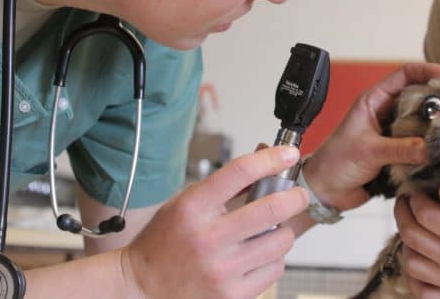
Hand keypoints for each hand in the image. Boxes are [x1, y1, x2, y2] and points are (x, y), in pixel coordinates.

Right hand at [122, 146, 308, 298]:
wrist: (142, 288)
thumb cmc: (164, 243)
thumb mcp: (184, 204)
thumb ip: (223, 187)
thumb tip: (265, 163)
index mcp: (192, 208)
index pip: (240, 172)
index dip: (271, 158)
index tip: (288, 154)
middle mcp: (208, 238)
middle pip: (271, 208)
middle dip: (295, 197)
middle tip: (298, 195)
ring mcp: (222, 269)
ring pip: (280, 240)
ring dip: (283, 231)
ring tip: (271, 230)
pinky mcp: (232, 295)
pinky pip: (274, 269)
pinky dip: (273, 259)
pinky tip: (258, 256)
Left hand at [301, 63, 439, 210]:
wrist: (325, 191)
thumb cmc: (334, 163)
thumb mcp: (368, 151)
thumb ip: (399, 149)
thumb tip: (430, 147)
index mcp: (375, 101)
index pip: (405, 75)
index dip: (428, 71)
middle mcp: (387, 114)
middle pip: (421, 98)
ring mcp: (394, 134)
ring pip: (424, 124)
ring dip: (438, 128)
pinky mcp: (399, 153)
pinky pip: (421, 147)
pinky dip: (433, 149)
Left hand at [395, 186, 439, 297]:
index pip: (423, 213)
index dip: (414, 200)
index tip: (416, 193)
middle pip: (412, 236)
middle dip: (403, 215)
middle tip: (405, 205)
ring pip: (412, 263)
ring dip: (407, 244)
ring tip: (413, 229)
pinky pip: (424, 293)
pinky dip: (415, 278)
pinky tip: (420, 261)